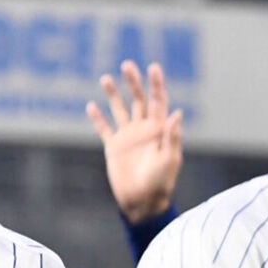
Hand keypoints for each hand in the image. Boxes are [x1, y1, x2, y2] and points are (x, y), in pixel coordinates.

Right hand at [86, 60, 183, 223]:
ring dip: (114, 94)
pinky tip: (90, 106)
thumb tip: (176, 113)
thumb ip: (172, 137)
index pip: (158, 101)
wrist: (142, 202)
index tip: (153, 67)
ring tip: (106, 78)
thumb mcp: (169, 160)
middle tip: (127, 65)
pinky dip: (97, 118)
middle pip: (138, 100)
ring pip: (120, 109)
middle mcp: (143, 129)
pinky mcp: (114, 147)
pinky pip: (104, 128)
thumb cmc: (161, 183)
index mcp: (159, 130)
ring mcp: (128, 137)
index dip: (156, 84)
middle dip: (133, 82)